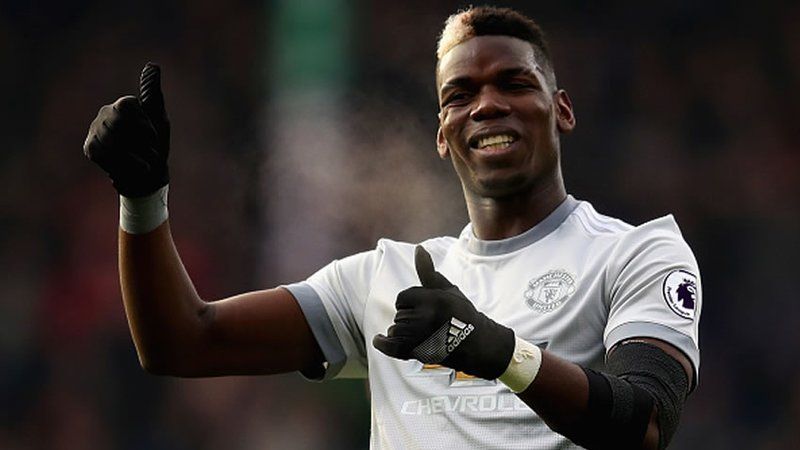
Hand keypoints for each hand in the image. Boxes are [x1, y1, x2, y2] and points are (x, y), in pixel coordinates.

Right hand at [84, 63, 169, 197]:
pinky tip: (130, 168)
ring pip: (112, 141)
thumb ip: (152, 92)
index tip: (153, 136)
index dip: (144, 126)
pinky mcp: (90, 148)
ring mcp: (95, 130)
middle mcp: (105, 113)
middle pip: (119, 125)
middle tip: (152, 154)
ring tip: (145, 164)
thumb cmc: (156, 144)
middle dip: (141, 144)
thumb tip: (152, 65)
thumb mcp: (158, 117)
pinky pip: (104, 154)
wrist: (148, 175)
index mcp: (124, 104)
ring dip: (135, 157)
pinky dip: (122, 164)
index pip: (127, 107)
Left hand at [373, 246, 514, 379]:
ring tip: (423, 334)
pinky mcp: (416, 352)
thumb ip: (428, 271)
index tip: (426, 308)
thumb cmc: (462, 314)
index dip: (412, 302)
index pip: (403, 297)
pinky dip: (383, 344)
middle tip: (429, 323)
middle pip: (399, 313)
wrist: (477, 344)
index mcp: (432, 300)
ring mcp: (419, 336)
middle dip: (409, 316)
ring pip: (395, 329)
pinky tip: (380, 339)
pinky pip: (389, 346)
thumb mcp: (448, 289)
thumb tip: (418, 248)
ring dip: (402, 331)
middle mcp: (424, 317)